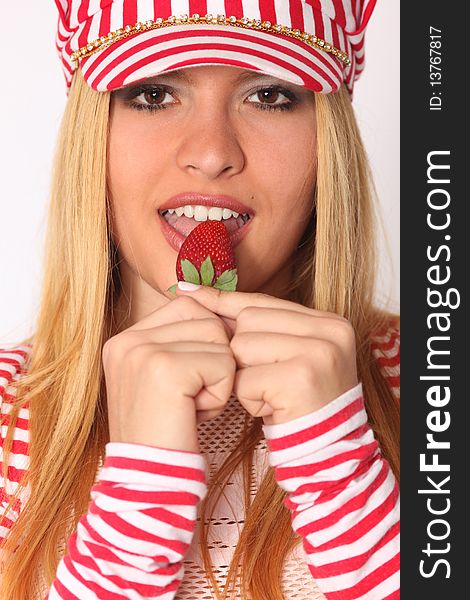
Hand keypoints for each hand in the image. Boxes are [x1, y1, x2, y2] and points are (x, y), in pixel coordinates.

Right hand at [102, 295, 236, 451]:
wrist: (149, 480)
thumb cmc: (168, 430)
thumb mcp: (166, 376)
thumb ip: (183, 338)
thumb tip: (215, 302)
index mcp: (125, 338)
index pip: (189, 307)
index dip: (206, 343)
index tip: (188, 381)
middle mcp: (127, 338)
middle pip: (207, 319)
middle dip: (214, 360)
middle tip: (189, 397)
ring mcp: (141, 350)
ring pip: (219, 339)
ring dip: (219, 378)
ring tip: (190, 405)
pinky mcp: (163, 367)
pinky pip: (223, 363)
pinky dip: (219, 394)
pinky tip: (194, 414)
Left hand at [176, 286, 357, 425]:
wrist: (328, 455)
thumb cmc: (299, 404)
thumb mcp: (286, 356)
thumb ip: (257, 325)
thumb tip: (196, 293)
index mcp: (329, 321)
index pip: (263, 302)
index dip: (226, 303)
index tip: (188, 291)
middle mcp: (330, 331)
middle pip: (248, 321)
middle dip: (242, 353)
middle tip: (267, 380)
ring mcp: (318, 353)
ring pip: (242, 347)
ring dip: (245, 377)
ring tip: (272, 395)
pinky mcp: (300, 379)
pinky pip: (245, 379)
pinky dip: (249, 399)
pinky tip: (272, 410)